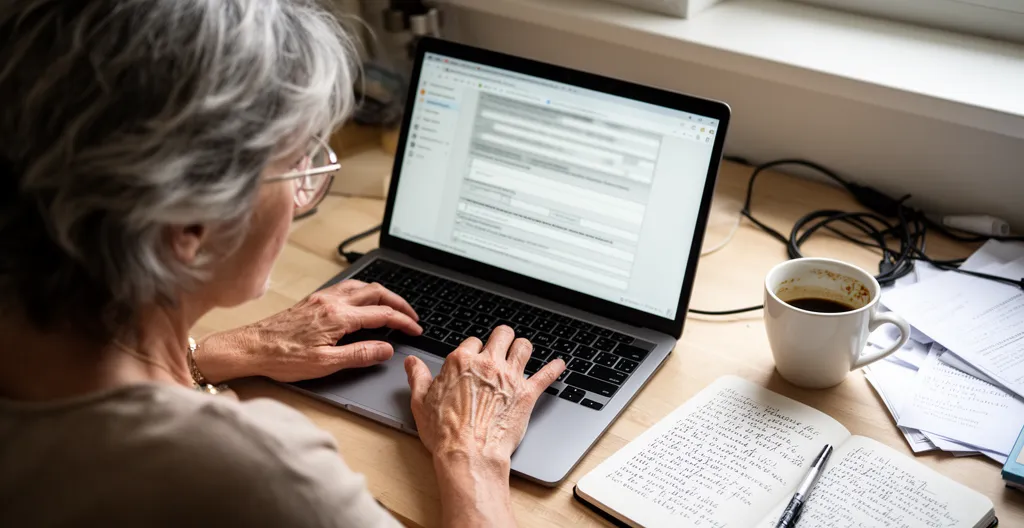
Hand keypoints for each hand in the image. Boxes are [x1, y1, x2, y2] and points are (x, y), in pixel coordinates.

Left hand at [196, 280, 421, 382]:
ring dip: (382, 294)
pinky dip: (364, 292)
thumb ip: (360, 354)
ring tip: (393, 307)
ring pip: (362, 286)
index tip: (415, 329)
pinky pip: (347, 288)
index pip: (382, 315)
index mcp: (338, 317)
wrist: (250, 348)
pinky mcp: (313, 300)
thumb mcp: (326, 364)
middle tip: (412, 316)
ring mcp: (322, 298)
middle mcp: (332, 302)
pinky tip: (363, 302)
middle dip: (399, 303)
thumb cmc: (282, 358)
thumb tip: (386, 349)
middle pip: (377, 293)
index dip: (404, 322)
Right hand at [404, 327, 564, 527]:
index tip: (473, 359)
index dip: (473, 350)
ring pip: (523, 347)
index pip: (472, 342)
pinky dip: (554, 368)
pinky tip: (559, 364)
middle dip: (501, 338)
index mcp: (461, 362)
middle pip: (501, 335)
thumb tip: (412, 363)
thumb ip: (418, 377)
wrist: (469, 454)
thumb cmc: (445, 432)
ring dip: (523, 347)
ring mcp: (509, 377)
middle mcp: (487, 364)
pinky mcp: (526, 394)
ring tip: (522, 350)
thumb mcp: (421, 402)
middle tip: (501, 345)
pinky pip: (545, 374)